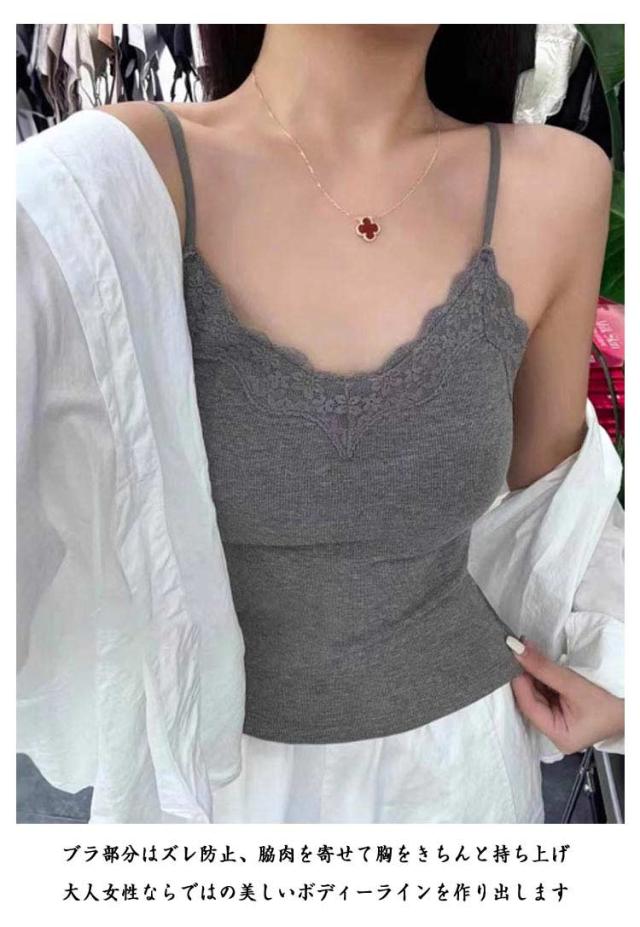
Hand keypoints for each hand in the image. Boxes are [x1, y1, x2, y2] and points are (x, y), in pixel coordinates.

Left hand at [508, 636, 623, 753]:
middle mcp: (555, 732)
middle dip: (525, 676)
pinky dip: (542, 677)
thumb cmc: (611, 703)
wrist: (633, 705)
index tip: (513, 659)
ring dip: (533, 674)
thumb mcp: (574, 684)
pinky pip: (546, 692)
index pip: (529, 708)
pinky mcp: (563, 710)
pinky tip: (538, 663)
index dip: (520, 683)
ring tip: (528, 654)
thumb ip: (544, 668)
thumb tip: (518, 650)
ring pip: (537, 695)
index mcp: (559, 736)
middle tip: (518, 652)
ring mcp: (560, 721)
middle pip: (531, 701)